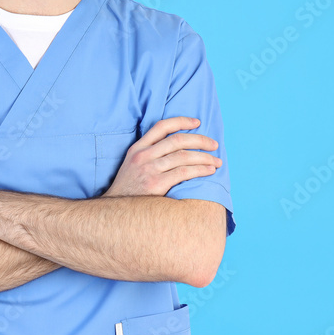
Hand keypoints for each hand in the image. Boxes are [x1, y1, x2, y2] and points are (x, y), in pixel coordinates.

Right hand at [103, 116, 221, 196]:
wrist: (116, 213)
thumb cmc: (129, 190)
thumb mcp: (132, 165)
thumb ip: (149, 154)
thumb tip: (177, 149)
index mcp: (137, 148)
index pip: (162, 126)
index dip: (181, 121)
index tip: (197, 122)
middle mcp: (143, 156)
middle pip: (177, 140)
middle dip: (200, 140)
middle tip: (214, 145)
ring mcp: (149, 169)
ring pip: (183, 156)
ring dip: (204, 157)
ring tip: (217, 161)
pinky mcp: (156, 184)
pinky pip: (183, 172)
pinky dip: (200, 170)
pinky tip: (209, 171)